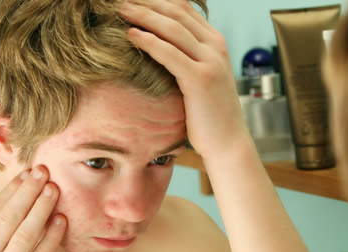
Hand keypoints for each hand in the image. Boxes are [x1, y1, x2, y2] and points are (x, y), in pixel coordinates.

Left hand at [120, 0, 249, 157]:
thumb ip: (187, 58)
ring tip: (120, 9)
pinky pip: (170, 54)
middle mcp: (215, 46)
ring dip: (144, 16)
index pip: (184, 9)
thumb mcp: (201, 77)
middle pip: (176, 12)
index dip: (157, 0)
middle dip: (147, 3)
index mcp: (215, 42)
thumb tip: (160, 48)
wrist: (227, 141)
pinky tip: (131, 35)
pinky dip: (149, 42)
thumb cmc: (208, 113)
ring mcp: (210, 61)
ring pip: (172, 28)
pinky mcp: (200, 79)